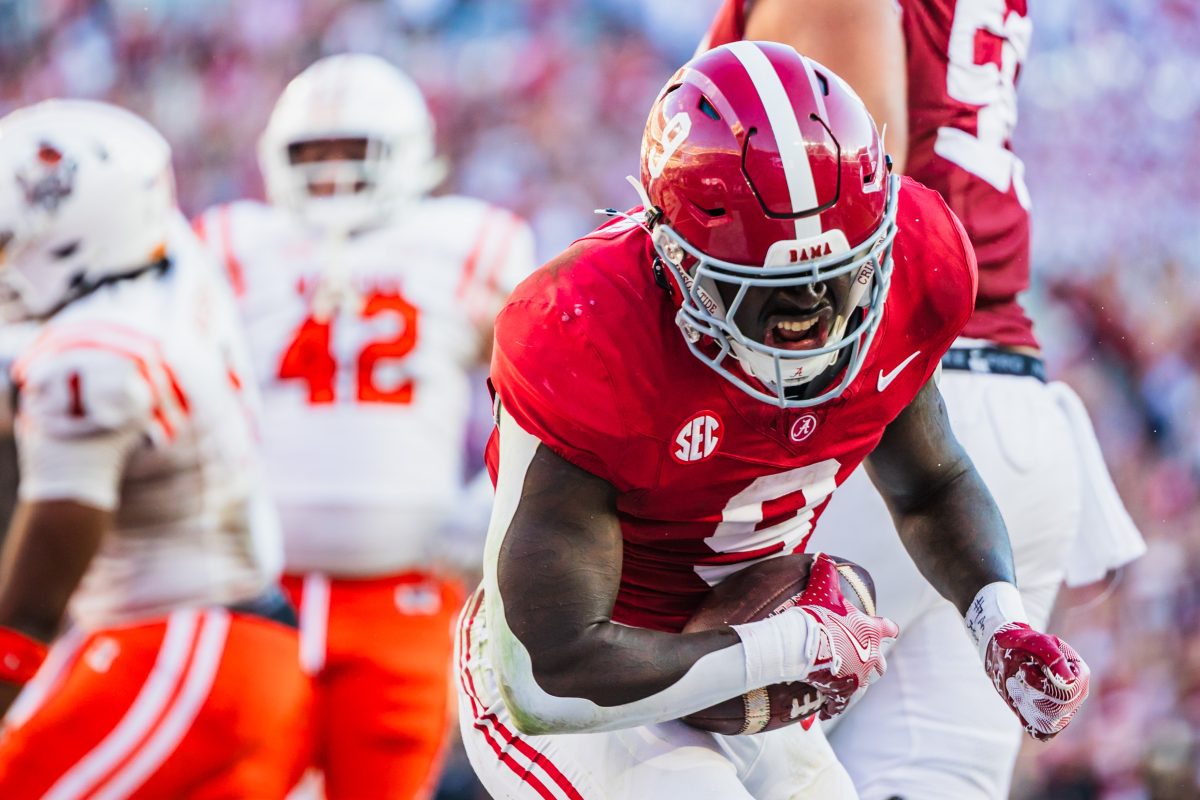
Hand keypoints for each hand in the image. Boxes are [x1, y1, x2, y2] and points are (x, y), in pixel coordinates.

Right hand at [798, 554, 899, 718]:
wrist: (806, 643)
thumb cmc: (818, 614)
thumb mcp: (823, 587)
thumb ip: (825, 571)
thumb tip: (822, 555)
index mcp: (870, 631)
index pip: (888, 628)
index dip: (888, 629)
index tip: (891, 630)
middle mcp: (870, 655)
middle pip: (880, 663)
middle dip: (876, 663)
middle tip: (869, 663)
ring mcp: (859, 676)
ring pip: (864, 685)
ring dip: (856, 683)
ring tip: (846, 685)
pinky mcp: (844, 691)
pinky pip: (841, 702)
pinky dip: (835, 704)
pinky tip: (828, 709)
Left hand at [984, 622, 1088, 740]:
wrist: (1004, 652)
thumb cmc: (1023, 643)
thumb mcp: (1035, 643)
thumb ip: (1052, 657)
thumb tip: (1068, 680)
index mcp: (1079, 673)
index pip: (1070, 692)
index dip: (1044, 685)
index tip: (1026, 668)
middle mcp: (1076, 694)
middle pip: (1060, 709)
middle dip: (1034, 693)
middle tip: (1021, 675)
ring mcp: (1065, 709)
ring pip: (1050, 722)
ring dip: (1028, 704)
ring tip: (1020, 686)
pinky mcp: (1049, 720)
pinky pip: (1043, 733)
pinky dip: (1028, 719)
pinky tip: (1021, 700)